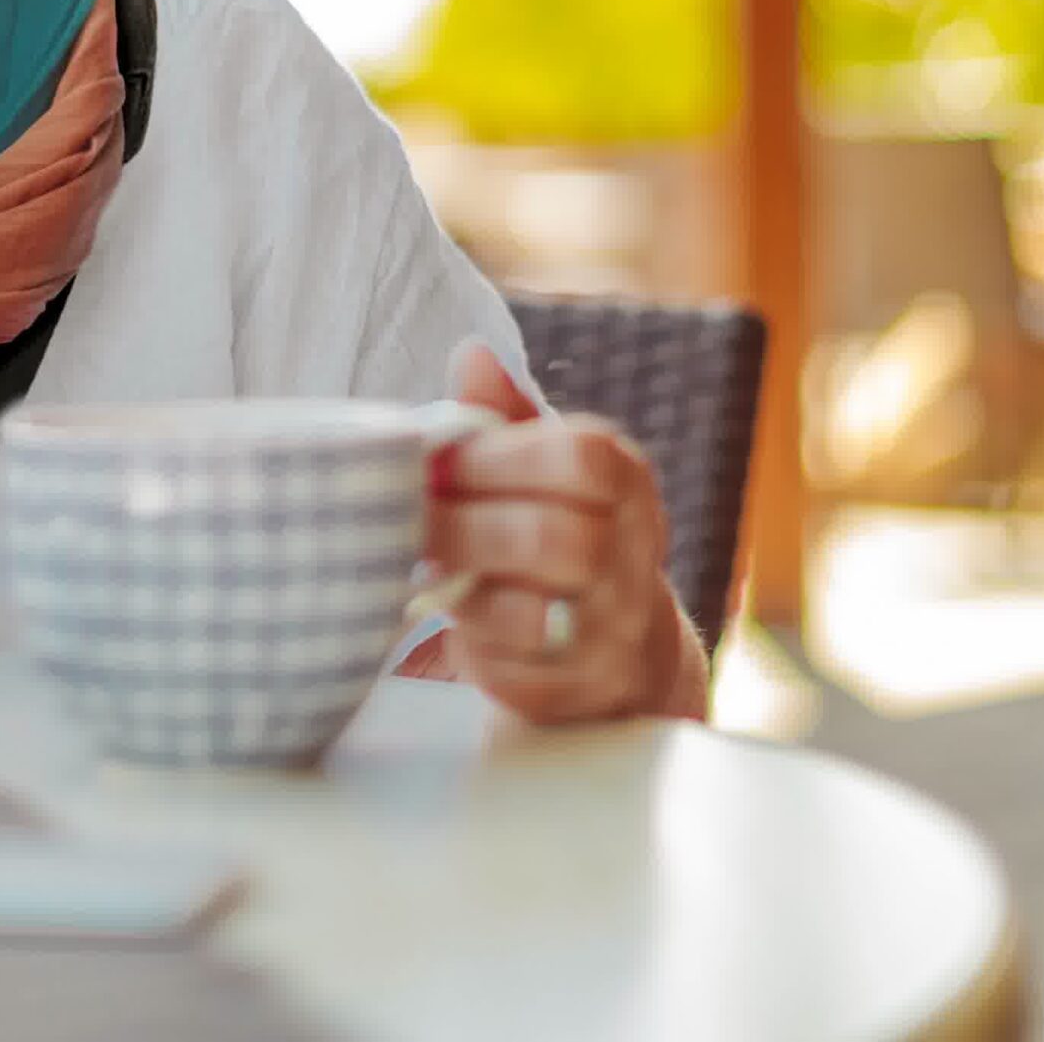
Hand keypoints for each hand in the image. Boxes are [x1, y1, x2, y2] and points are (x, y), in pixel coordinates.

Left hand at [398, 344, 707, 723]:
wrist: (621, 644)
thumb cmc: (557, 529)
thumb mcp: (540, 464)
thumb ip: (502, 415)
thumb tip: (472, 354)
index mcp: (627, 481)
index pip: (580, 459)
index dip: (497, 459)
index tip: (437, 463)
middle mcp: (637, 553)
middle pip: (552, 538)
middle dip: (464, 528)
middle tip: (406, 521)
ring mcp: (618, 629)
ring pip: (532, 613)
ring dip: (462, 589)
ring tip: (424, 568)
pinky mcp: (584, 689)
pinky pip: (516, 670)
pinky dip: (472, 645)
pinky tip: (454, 620)